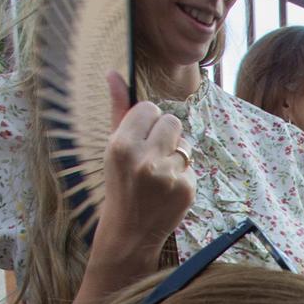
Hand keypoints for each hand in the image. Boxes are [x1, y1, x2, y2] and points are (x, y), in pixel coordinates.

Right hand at [97, 70, 195, 258]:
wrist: (130, 230)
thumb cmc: (120, 183)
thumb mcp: (112, 146)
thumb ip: (118, 109)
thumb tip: (113, 72)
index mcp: (122, 145)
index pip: (149, 108)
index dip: (147, 120)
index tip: (140, 136)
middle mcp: (145, 159)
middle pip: (172, 120)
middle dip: (164, 134)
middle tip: (152, 154)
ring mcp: (169, 175)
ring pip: (185, 143)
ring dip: (174, 153)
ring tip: (158, 173)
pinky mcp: (187, 188)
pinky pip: (192, 165)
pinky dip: (182, 173)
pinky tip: (167, 188)